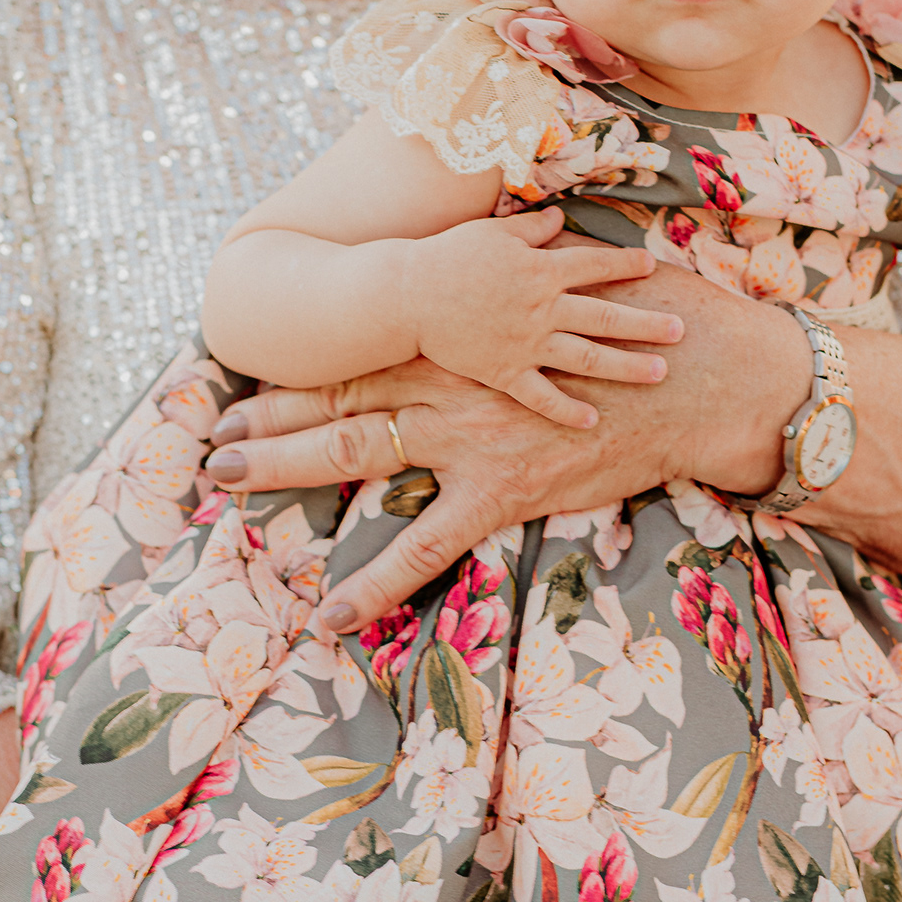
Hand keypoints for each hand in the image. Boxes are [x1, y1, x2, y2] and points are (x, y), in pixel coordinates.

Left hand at [202, 273, 813, 631]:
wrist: (691, 372)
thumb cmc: (628, 327)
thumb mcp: (558, 297)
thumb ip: (509, 300)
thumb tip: (484, 286)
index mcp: (457, 339)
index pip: (356, 357)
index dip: (294, 375)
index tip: (241, 387)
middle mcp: (447, 382)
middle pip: (335, 401)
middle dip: (266, 423)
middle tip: (211, 446)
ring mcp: (468, 437)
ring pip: (356, 453)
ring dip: (286, 468)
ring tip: (227, 488)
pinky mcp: (502, 492)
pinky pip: (423, 548)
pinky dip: (371, 584)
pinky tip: (327, 615)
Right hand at [404, 208, 679, 428]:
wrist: (405, 297)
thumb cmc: (447, 258)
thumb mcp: (492, 232)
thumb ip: (531, 229)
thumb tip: (560, 221)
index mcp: (541, 269)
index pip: (594, 265)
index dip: (625, 265)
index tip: (651, 268)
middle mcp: (541, 308)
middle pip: (605, 316)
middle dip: (646, 323)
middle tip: (680, 331)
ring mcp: (525, 343)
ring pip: (587, 357)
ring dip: (626, 366)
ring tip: (660, 372)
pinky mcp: (504, 372)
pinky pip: (541, 396)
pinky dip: (566, 410)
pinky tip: (593, 420)